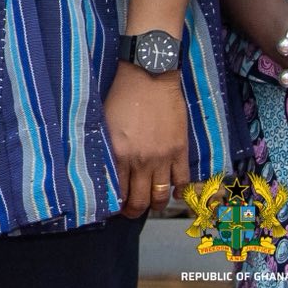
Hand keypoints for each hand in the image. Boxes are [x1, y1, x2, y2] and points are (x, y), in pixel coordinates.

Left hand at [105, 67, 188, 217]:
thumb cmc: (122, 94)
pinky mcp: (180, 150)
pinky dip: (180, 191)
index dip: (115, 204)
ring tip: (152, 205)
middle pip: (138, 200)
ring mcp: (162, 157)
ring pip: (161, 195)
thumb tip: (106, 169)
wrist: (149, 75)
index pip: (116, 191)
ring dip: (156, 205)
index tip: (114, 207)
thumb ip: (108, 148)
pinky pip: (183, 180)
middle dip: (133, 211)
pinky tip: (176, 193)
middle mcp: (140, 161)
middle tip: (131, 212)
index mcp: (119, 154)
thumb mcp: (104, 122)